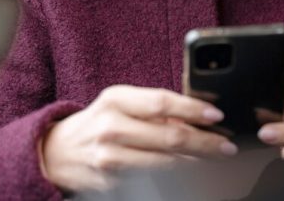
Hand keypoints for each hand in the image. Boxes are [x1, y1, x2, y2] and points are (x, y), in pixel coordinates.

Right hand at [40, 85, 237, 191]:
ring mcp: (110, 159)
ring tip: (218, 162)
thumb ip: (154, 106)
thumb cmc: (99, 121)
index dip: (192, 110)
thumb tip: (199, 114)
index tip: (217, 116)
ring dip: (198, 165)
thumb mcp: (121, 102)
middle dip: (205, 143)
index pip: (161, 103)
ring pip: (165, 164)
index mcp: (115, 100)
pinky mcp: (111, 184)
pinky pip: (152, 183)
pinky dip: (178, 181)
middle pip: (168, 137)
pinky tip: (194, 178)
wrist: (56, 153)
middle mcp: (111, 128)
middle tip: (227, 146)